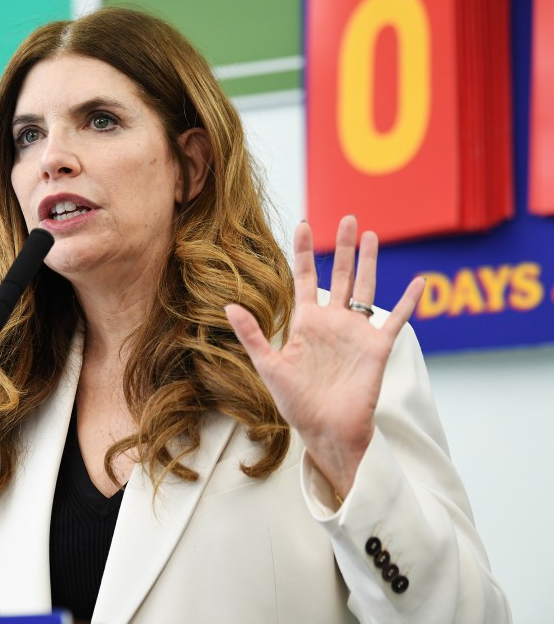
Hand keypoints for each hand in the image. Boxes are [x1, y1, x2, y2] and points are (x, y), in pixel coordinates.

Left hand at [224, 215, 423, 497]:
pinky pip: (396, 319)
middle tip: (348, 217)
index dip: (305, 251)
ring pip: (366, 288)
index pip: (306, 278)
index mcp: (306, 322)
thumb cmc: (295, 403)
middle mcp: (333, 322)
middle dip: (344, 247)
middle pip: (340, 275)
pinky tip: (419, 281)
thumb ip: (251, 334)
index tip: (303, 223)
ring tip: (371, 234)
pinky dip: (408, 301)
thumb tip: (228, 305)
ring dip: (369, 262)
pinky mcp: (377, 347)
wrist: (325, 430)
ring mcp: (356, 332)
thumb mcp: (268, 366)